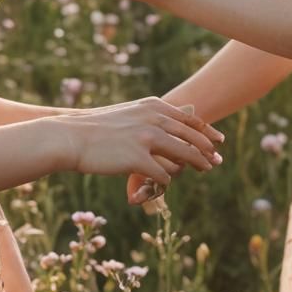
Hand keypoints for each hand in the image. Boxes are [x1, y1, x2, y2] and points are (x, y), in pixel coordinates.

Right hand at [55, 97, 222, 191]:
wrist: (71, 137)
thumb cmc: (98, 127)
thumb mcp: (129, 113)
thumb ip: (152, 115)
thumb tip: (177, 117)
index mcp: (153, 106)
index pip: (190, 120)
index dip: (207, 132)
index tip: (219, 141)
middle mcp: (154, 119)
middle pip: (193, 138)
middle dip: (207, 152)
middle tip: (215, 163)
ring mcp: (147, 139)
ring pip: (185, 156)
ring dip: (195, 166)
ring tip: (201, 172)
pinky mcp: (138, 159)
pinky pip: (164, 176)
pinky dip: (166, 182)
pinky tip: (162, 184)